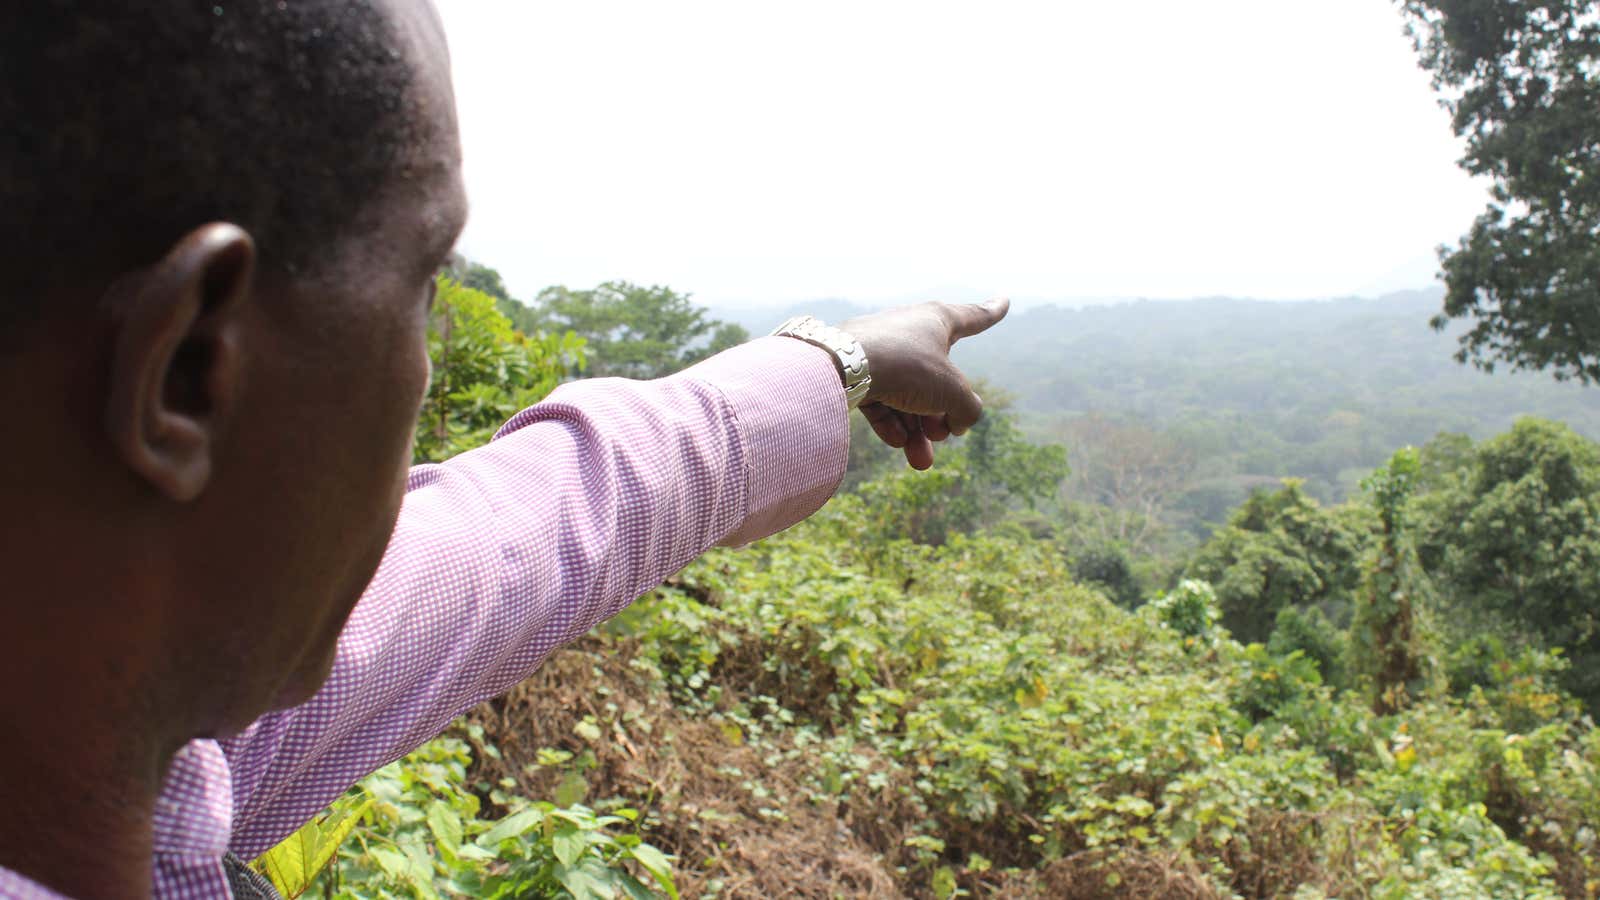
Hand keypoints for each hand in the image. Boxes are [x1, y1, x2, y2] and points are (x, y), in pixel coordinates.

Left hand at [841, 297, 1008, 469]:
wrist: (843, 366)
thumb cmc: (906, 366)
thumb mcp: (951, 391)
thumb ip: (966, 408)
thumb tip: (956, 423)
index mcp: (937, 320)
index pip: (972, 317)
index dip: (992, 313)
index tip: (1004, 301)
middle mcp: (908, 330)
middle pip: (936, 378)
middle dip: (940, 416)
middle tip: (943, 436)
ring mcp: (880, 350)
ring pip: (907, 396)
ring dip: (916, 432)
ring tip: (920, 461)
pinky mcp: (856, 371)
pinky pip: (881, 401)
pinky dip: (891, 423)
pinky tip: (897, 444)